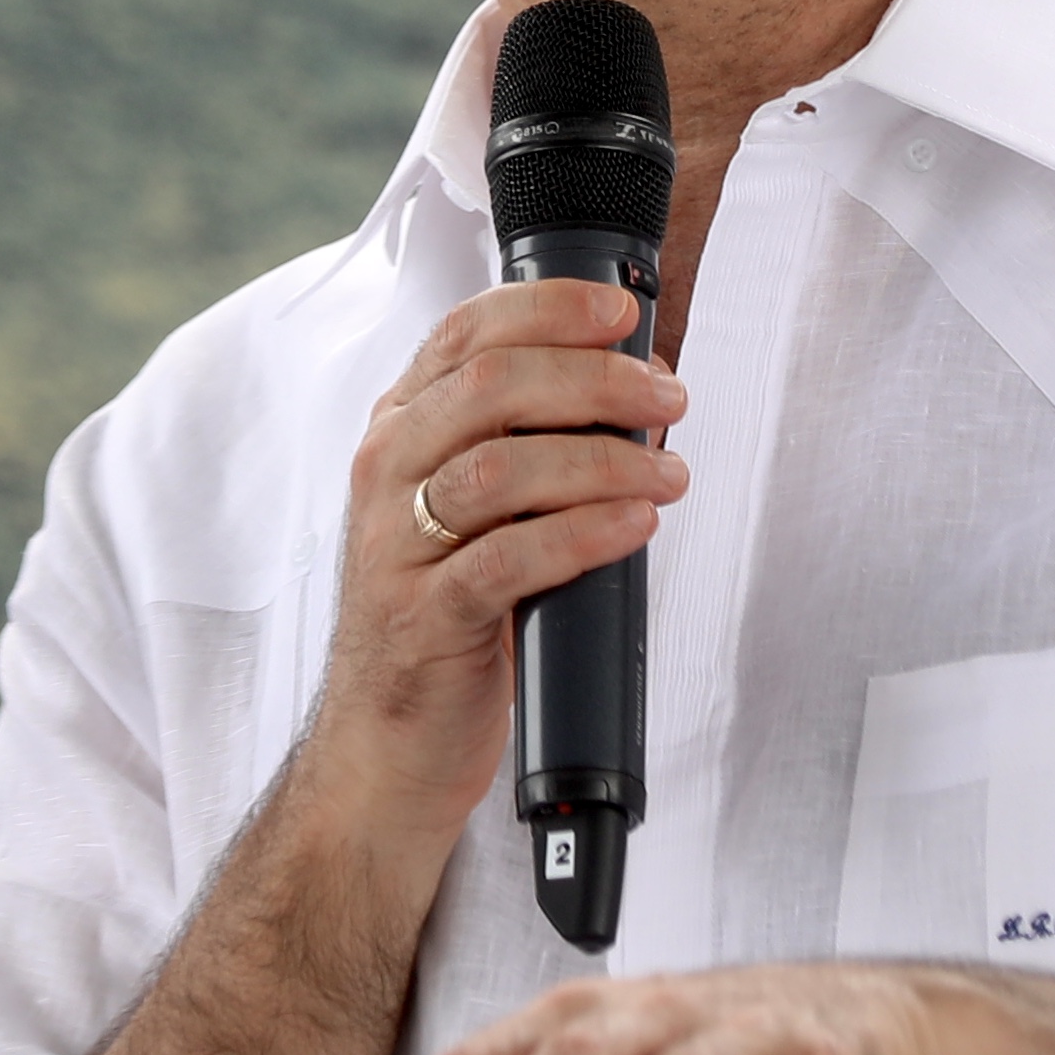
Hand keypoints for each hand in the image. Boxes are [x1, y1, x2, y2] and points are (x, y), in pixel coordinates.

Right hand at [294, 279, 686, 857]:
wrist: (387, 746)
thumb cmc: (444, 615)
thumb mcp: (472, 511)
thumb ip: (529, 442)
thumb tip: (637, 385)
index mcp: (400, 429)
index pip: (466, 332)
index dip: (550, 308)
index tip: (623, 311)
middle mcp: (386, 472)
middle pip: (492, 387)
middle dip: (595, 380)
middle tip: (667, 397)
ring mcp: (397, 546)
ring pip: (501, 468)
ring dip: (602, 460)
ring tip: (668, 472)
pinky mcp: (424, 617)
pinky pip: (509, 560)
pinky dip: (583, 533)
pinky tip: (634, 524)